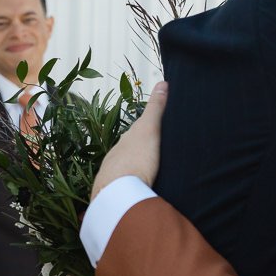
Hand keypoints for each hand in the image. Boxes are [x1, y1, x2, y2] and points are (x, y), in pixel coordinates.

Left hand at [91, 82, 167, 200]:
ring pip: (127, 167)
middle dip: (143, 150)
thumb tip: (162, 83)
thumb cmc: (136, 160)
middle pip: (132, 149)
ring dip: (138, 168)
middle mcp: (117, 154)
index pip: (138, 131)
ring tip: (152, 173)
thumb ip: (155, 109)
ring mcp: (113, 172)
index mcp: (126, 140)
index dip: (150, 129)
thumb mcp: (150, 130)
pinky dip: (133, 182)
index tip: (160, 131)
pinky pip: (125, 183)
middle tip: (159, 153)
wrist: (117, 193)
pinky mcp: (114, 190)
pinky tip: (139, 187)